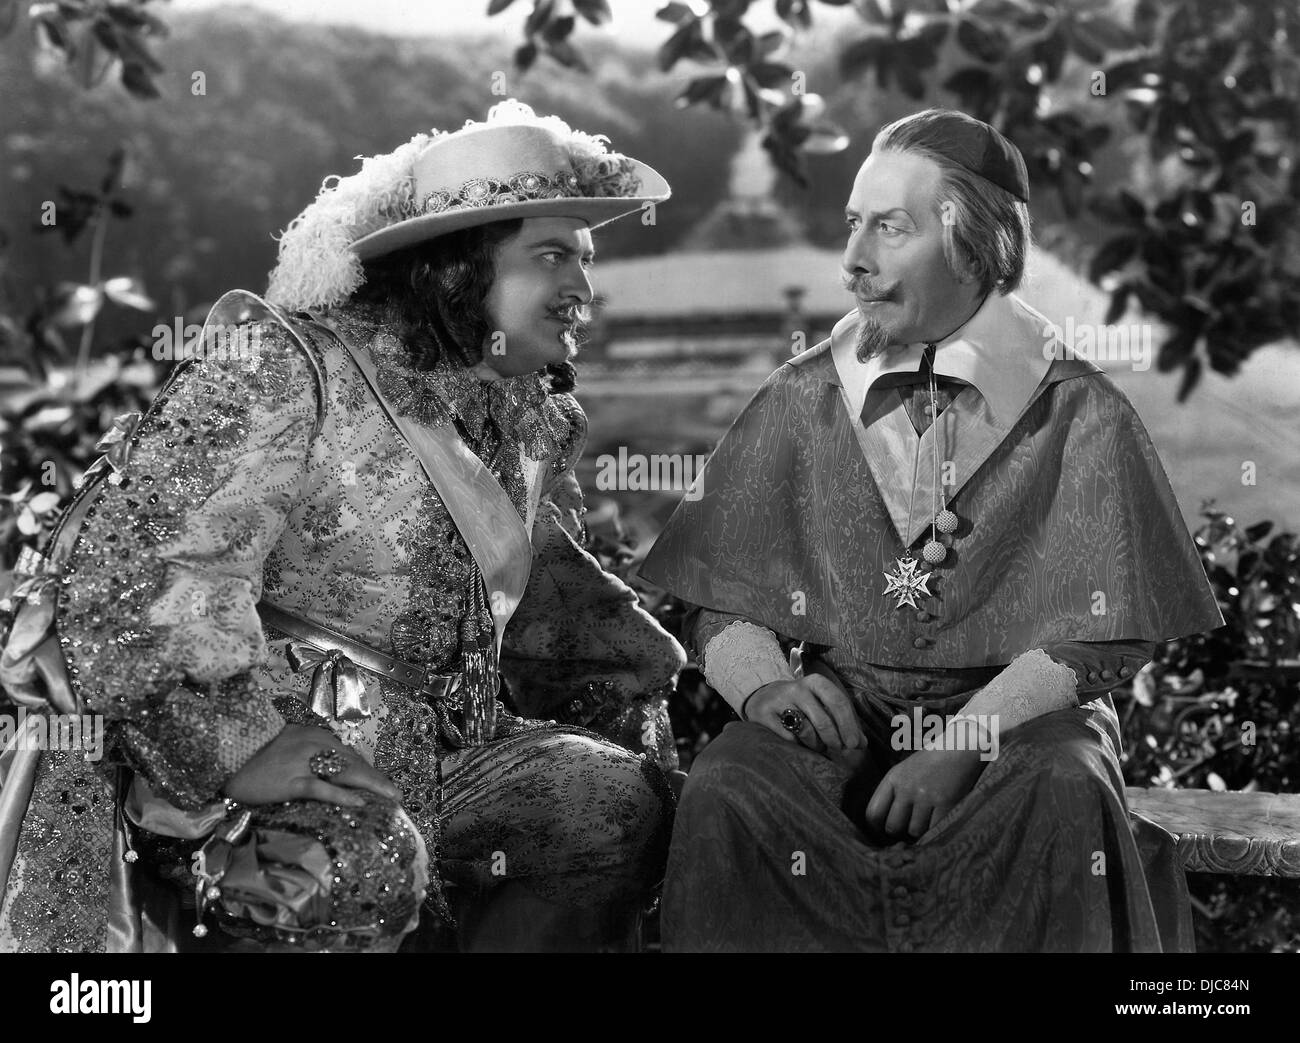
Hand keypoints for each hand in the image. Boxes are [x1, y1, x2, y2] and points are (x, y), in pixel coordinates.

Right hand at [222, 724, 401, 807]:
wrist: (229, 760)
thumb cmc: (260, 758)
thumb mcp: (293, 749)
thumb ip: (315, 756)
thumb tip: (339, 771)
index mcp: (316, 736)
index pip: (351, 755)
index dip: (370, 771)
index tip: (385, 784)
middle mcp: (314, 745)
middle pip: (354, 763)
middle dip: (378, 779)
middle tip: (397, 794)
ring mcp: (304, 761)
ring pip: (345, 772)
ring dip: (372, 785)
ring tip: (390, 797)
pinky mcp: (291, 780)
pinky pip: (322, 788)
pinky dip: (342, 795)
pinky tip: (360, 803)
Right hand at [744, 676, 866, 752]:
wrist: (762, 698)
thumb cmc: (801, 704)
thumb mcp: (821, 704)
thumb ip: (842, 721)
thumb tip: (862, 744)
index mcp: (815, 682)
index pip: (838, 702)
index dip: (849, 725)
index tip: (855, 744)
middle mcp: (797, 688)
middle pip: (823, 719)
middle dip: (835, 739)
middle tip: (839, 749)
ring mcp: (779, 701)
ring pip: (807, 732)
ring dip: (816, 745)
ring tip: (817, 745)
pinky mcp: (764, 715)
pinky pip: (789, 739)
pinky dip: (797, 745)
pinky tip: (798, 742)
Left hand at [865, 746, 984, 839]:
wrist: (960, 749)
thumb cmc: (931, 761)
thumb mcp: (904, 770)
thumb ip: (893, 793)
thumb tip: (883, 824)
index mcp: (893, 778)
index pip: (873, 813)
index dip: (876, 827)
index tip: (884, 829)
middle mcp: (906, 787)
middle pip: (892, 826)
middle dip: (900, 832)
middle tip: (908, 828)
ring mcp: (925, 796)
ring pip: (914, 831)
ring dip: (920, 831)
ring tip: (926, 821)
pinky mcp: (945, 803)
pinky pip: (934, 829)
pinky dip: (935, 829)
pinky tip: (938, 821)